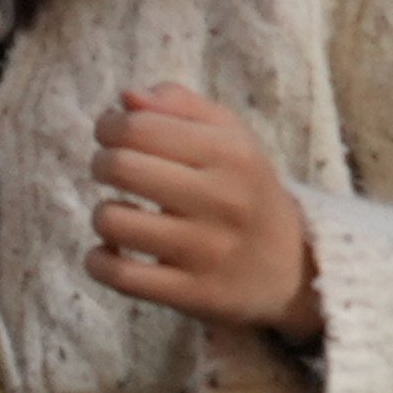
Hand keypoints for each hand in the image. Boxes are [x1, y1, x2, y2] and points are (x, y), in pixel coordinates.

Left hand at [83, 82, 322, 342]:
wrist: (292, 266)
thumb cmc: (246, 188)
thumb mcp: (230, 135)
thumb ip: (179, 105)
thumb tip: (126, 98)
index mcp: (230, 152)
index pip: (140, 127)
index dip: (110, 126)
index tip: (111, 134)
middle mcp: (221, 199)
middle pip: (121, 167)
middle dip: (101, 164)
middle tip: (111, 170)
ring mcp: (206, 251)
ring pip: (113, 221)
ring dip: (103, 214)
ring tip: (119, 213)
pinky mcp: (192, 294)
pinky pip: (120, 275)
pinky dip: (99, 261)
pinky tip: (109, 251)